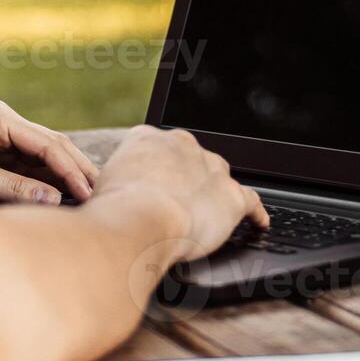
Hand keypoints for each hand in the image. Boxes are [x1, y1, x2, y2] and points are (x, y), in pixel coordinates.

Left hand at [0, 100, 98, 204]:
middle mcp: (2, 121)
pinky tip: (66, 196)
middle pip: (52, 145)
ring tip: (92, 197)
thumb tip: (53, 198)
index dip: (70, 168)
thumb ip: (11, 188)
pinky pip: (30, 165)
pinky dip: (48, 179)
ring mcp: (1, 135)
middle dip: (76, 169)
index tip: (87, 192)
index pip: (46, 142)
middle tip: (102, 193)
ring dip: (65, 174)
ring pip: (44, 155)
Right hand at [93, 125, 268, 260]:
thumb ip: (114, 183)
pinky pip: (251, 201)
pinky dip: (255, 213)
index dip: (158, 173)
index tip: (156, 187)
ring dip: (214, 194)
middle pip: (192, 160)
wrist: (141, 219)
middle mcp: (182, 145)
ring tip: (211, 213)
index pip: (158, 151)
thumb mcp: (101, 185)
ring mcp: (211, 168)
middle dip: (187, 181)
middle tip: (177, 206)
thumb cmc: (113, 209)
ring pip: (219, 177)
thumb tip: (110, 198)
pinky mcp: (232, 196)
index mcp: (148, 138)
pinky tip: (258, 222)